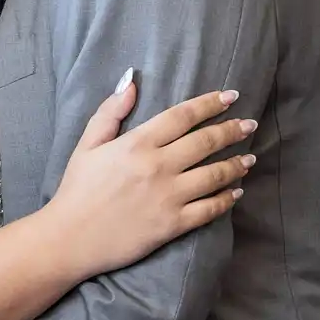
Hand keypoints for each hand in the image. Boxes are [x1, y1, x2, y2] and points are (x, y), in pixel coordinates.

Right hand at [48, 75, 255, 278]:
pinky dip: (226, 199)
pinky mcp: (173, 225)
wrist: (70, 238)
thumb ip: (110, 112)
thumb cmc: (76, 189)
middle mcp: (158, 166)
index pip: (183, 116)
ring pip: (214, 175)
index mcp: (137, 143)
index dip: (210, 103)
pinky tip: (235, 192)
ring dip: (236, 164)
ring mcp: (169, 197)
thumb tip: (130, 81)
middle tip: (249, 124)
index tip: (230, 96)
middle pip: (206, 142)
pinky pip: (209, 209)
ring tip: (249, 158)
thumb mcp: (87, 144)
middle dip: (232, 130)